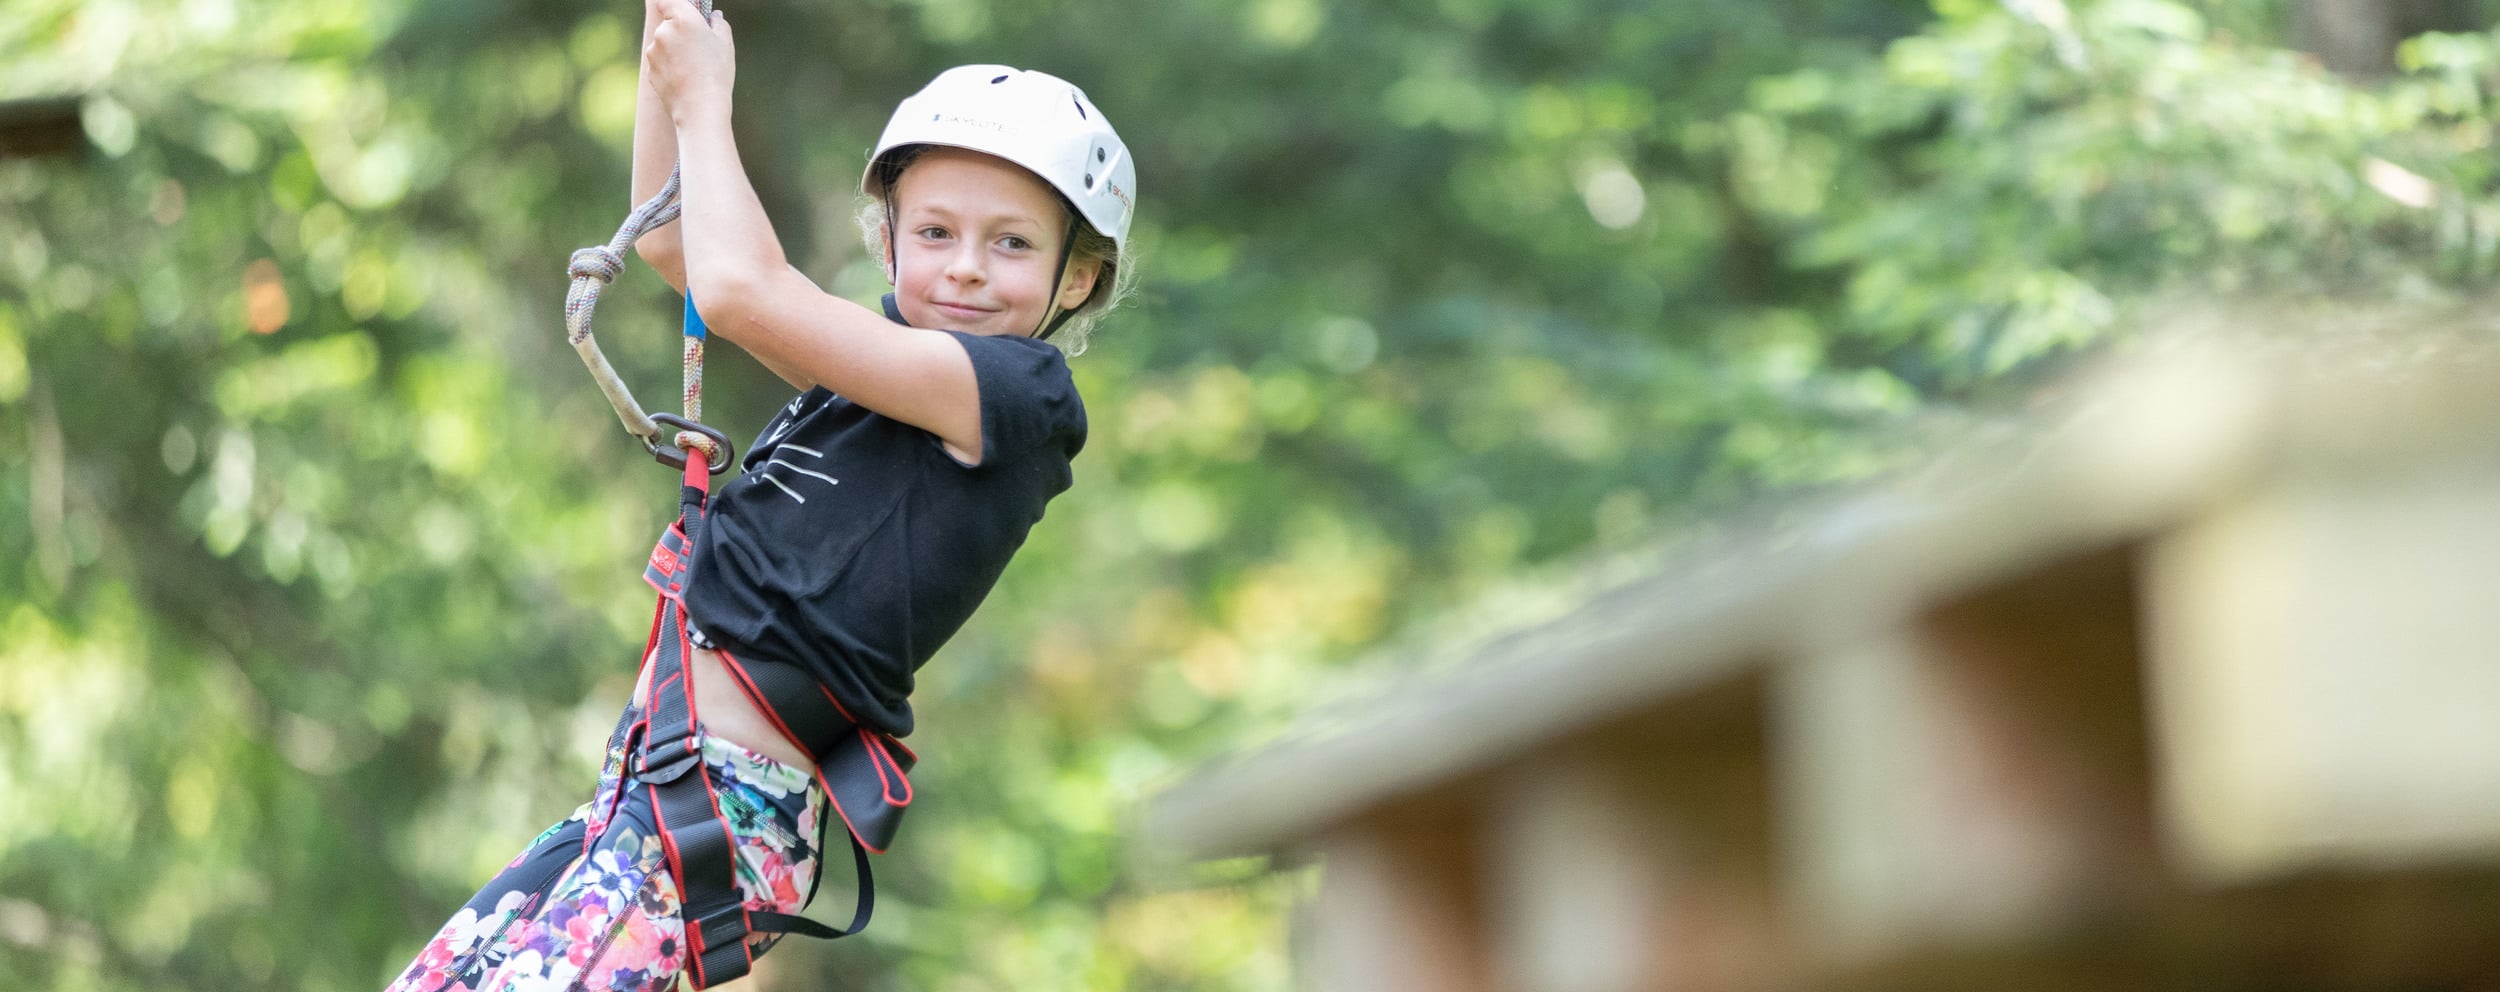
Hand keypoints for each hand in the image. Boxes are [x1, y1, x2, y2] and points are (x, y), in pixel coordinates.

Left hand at [645, 0, 734, 128]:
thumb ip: (719, 24)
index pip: (666, 0)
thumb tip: (714, 17)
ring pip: (663, 44)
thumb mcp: (725, 45)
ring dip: (673, 51)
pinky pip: (660, 62)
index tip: (681, 13)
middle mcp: (663, 31)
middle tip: (697, 48)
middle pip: (668, 24)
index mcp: (683, 19)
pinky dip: (669, 67)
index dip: (673, 6)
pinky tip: (684, 80)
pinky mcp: (649, 69)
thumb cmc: (716, 74)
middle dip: (679, 32)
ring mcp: (653, 51)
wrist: (700, 109)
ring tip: (693, 69)